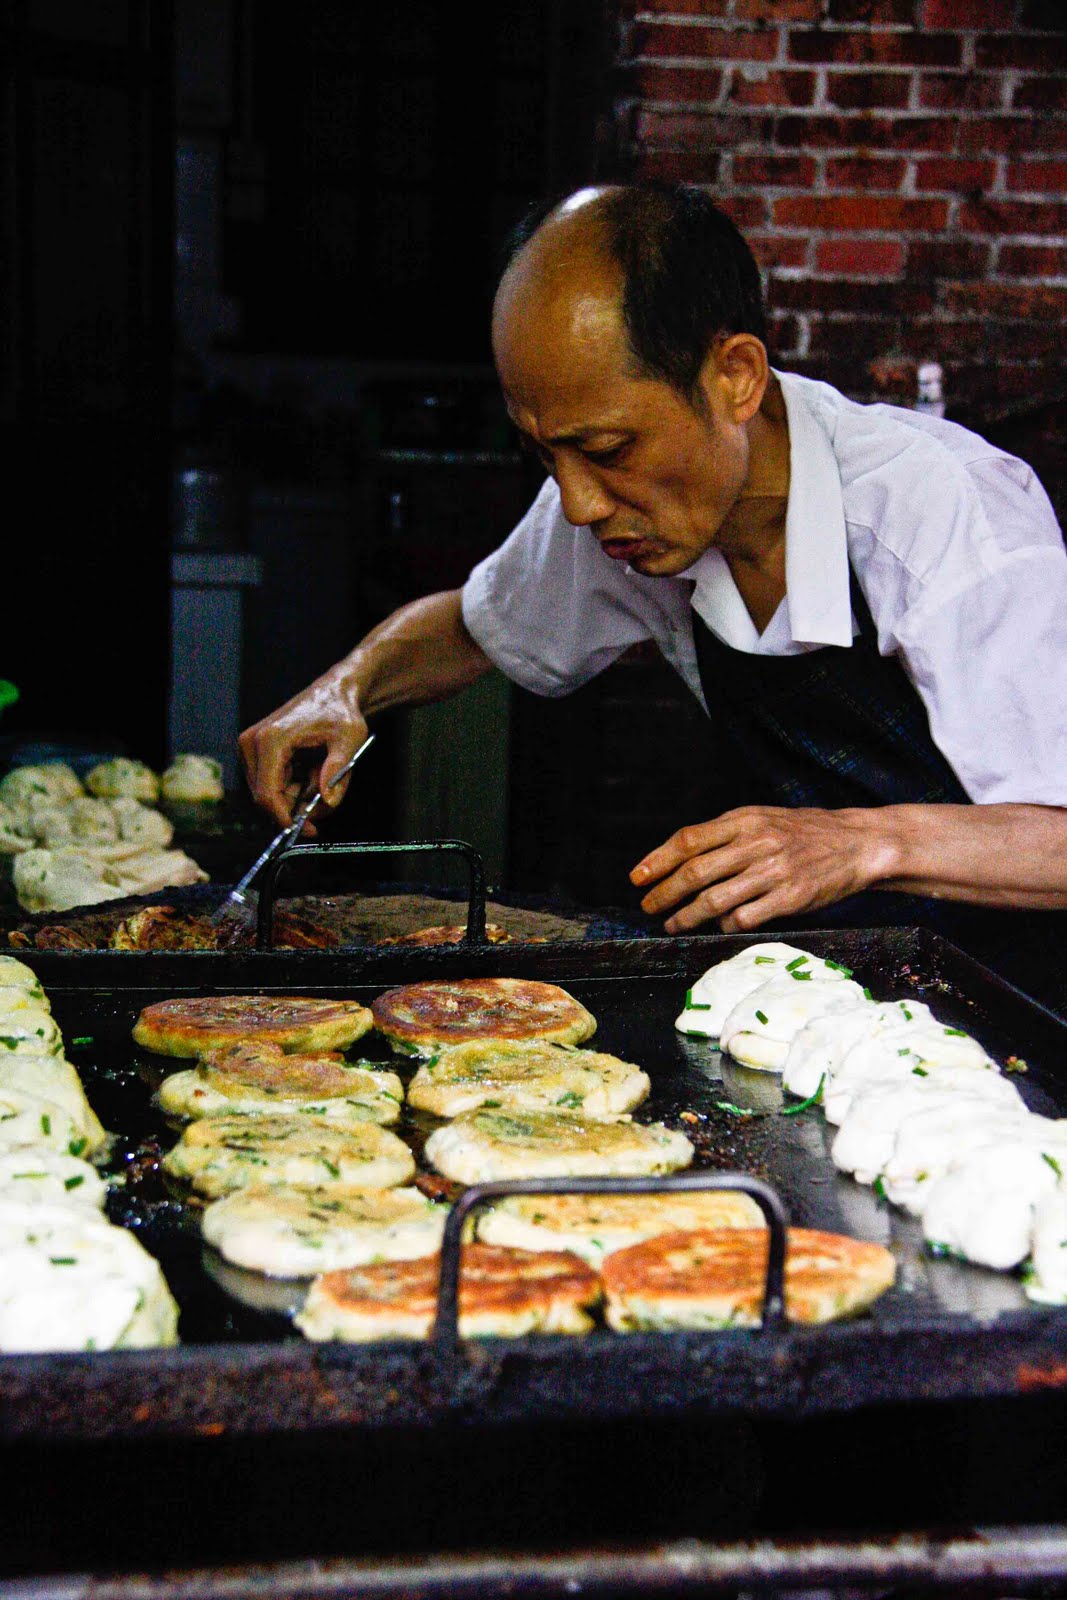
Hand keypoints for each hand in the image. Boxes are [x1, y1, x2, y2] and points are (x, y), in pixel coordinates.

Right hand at [239, 668, 365, 831]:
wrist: (333, 692)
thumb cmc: (340, 711)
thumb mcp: (349, 740)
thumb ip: (338, 772)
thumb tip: (328, 802)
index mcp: (271, 740)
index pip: (267, 794)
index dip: (285, 818)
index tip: (309, 830)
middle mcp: (252, 743)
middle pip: (265, 797)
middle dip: (295, 807)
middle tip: (326, 802)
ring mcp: (250, 747)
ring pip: (268, 793)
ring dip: (297, 795)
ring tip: (323, 775)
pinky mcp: (254, 751)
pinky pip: (270, 783)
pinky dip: (293, 787)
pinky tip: (312, 771)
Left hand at [630, 806, 891, 933]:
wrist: (857, 844)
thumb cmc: (804, 833)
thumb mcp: (763, 819)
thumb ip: (726, 834)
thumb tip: (681, 857)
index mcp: (745, 819)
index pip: (689, 839)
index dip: (658, 860)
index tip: (638, 877)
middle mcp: (757, 843)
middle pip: (696, 871)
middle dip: (664, 893)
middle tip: (648, 907)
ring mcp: (774, 871)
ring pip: (715, 899)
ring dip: (687, 916)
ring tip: (673, 924)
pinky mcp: (790, 898)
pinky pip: (745, 917)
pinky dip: (724, 925)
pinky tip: (716, 926)